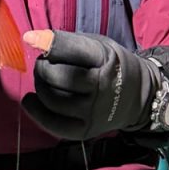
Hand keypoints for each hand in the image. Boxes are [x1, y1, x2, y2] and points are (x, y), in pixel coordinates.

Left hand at [22, 30, 159, 140]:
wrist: (139, 96)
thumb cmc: (111, 65)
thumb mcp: (100, 46)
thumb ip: (69, 43)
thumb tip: (30, 39)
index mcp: (106, 60)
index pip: (73, 50)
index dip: (48, 43)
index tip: (30, 39)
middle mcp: (102, 87)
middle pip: (57, 76)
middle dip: (42, 66)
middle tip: (44, 63)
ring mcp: (93, 112)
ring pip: (51, 98)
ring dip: (39, 85)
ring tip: (43, 79)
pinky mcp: (85, 130)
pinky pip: (52, 123)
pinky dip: (35, 111)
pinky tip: (31, 100)